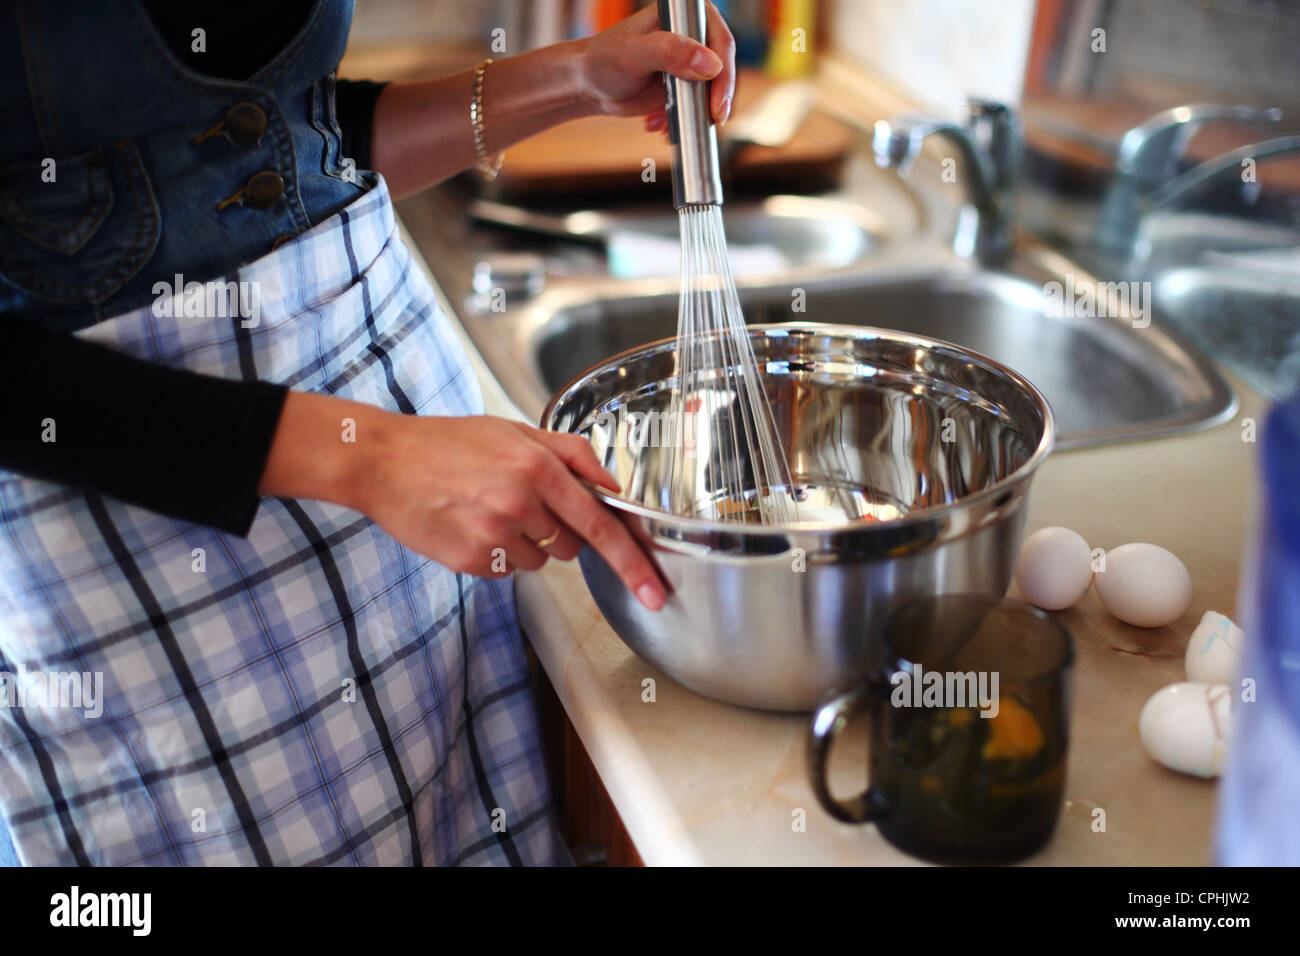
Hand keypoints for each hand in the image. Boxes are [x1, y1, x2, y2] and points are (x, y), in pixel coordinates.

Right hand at [260, 393, 666, 609]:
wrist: (384, 461)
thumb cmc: (450, 442)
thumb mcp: (516, 430)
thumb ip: (571, 455)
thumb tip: (612, 486)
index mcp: (538, 468)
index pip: (601, 525)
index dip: (632, 561)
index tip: (654, 590)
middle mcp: (520, 503)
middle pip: (572, 546)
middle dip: (558, 531)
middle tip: (519, 501)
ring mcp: (494, 535)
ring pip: (540, 560)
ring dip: (525, 542)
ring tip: (487, 508)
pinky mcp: (471, 560)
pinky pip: (507, 569)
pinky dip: (497, 553)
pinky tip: (471, 524)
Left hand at [578, 1, 735, 126]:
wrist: (587, 84)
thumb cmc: (603, 60)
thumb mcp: (634, 53)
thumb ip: (670, 52)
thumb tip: (710, 64)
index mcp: (684, 15)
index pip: (720, 41)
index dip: (724, 75)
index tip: (717, 106)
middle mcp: (691, 35)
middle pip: (722, 69)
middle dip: (710, 101)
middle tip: (705, 122)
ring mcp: (689, 62)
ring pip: (711, 91)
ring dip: (693, 113)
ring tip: (661, 122)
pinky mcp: (683, 84)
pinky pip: (696, 106)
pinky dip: (681, 120)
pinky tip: (657, 124)